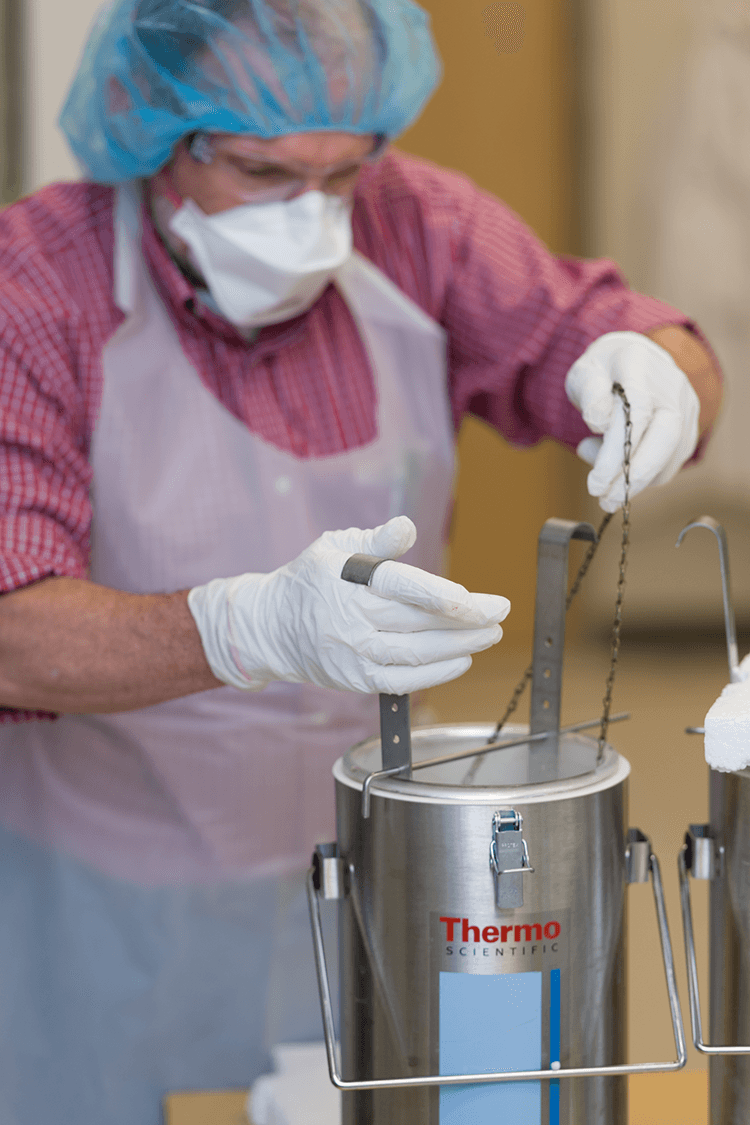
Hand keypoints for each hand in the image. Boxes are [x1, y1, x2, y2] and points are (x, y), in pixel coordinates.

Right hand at [187, 516, 509, 693]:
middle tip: (500, 612)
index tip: (476, 599)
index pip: (403, 587)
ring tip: (490, 635)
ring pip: (415, 654)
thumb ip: (375, 539)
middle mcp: (351, 619)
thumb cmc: (310, 579)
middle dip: (466, 619)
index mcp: (348, 579)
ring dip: (459, 646)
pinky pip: (401, 681)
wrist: (269, 627)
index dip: (443, 595)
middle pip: (417, 621)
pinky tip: (462, 660)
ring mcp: (352, 653)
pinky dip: (435, 674)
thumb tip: (407, 527)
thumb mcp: (334, 547)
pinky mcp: (354, 679)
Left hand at [565, 332, 699, 511]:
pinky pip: (672, 461)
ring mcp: (686, 406)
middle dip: (633, 477)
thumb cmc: (604, 372)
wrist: (635, 360)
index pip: (636, 414)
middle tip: (605, 500)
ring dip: (637, 481)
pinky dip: (647, 476)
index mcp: (639, 366)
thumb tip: (598, 421)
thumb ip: (589, 393)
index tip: (596, 483)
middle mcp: (670, 387)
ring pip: (670, 455)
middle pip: (664, 438)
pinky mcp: (690, 426)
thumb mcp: (584, 373)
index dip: (617, 454)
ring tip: (605, 484)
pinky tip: (621, 470)